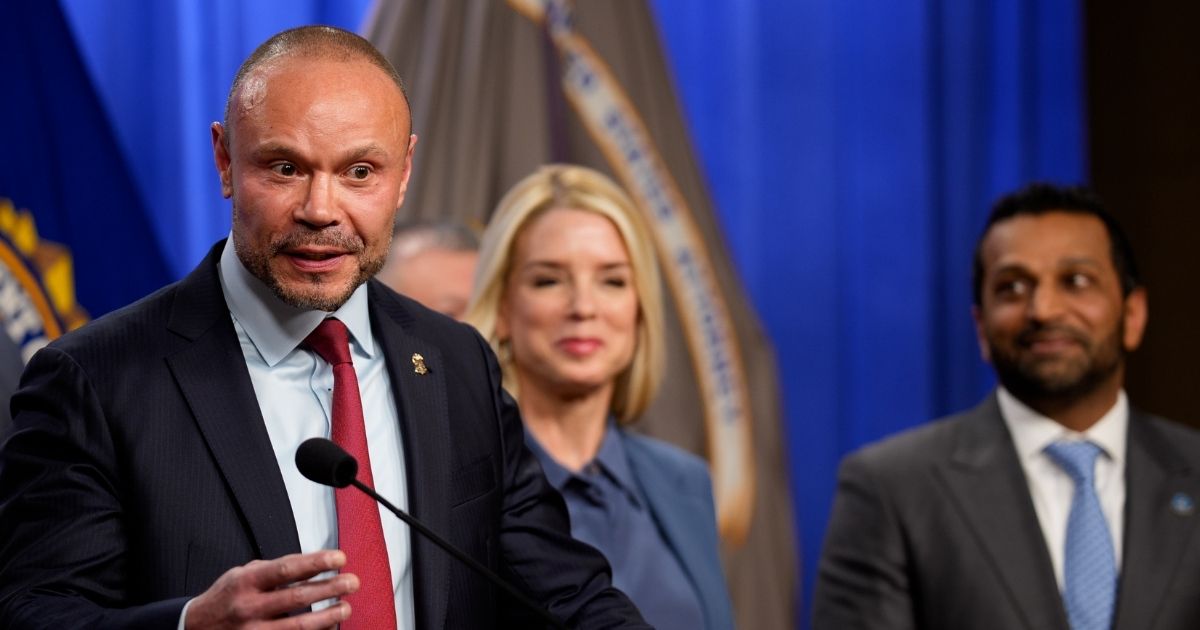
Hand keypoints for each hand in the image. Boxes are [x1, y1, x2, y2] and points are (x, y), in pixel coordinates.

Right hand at [185, 550, 358, 628]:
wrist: (196, 628)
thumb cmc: (224, 599)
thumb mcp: (241, 575)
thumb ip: (272, 570)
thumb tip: (309, 564)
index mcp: (247, 582)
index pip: (288, 569)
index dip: (317, 563)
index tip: (339, 559)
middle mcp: (250, 607)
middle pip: (298, 597)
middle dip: (330, 588)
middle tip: (352, 582)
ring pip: (299, 625)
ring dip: (328, 616)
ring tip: (345, 608)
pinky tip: (328, 627)